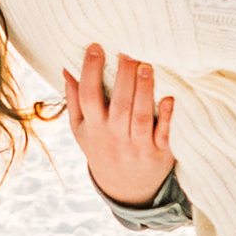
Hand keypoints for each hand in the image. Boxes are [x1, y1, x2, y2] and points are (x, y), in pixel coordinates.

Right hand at [62, 42, 176, 203]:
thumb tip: (66, 69)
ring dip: (144, 91)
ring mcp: (137, 145)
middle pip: (119, 104)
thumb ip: (74, 100)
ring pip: (140, 116)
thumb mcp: (82, 129)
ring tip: (146, 66)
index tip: (96, 46)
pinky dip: (167, 117)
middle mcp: (114, 135)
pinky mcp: (159, 151)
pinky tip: (168, 97)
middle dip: (123, 77)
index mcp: (94, 126)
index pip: (88, 96)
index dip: (90, 71)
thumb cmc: (103, 147)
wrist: (126, 188)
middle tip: (127, 52)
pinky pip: (163, 134)